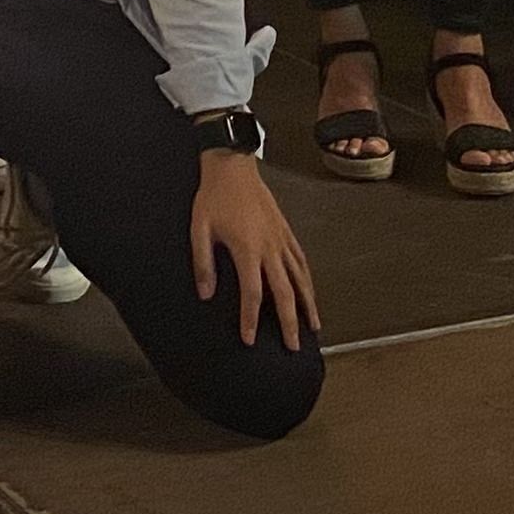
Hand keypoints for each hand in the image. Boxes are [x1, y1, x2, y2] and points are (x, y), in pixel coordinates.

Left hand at [189, 150, 319, 348]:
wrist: (232, 166)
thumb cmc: (213, 197)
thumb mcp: (199, 230)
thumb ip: (203, 264)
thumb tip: (205, 294)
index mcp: (247, 250)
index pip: (252, 294)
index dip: (251, 320)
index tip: (249, 340)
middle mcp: (269, 248)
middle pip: (285, 293)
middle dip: (290, 323)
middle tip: (293, 346)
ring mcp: (281, 239)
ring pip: (300, 278)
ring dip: (308, 304)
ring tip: (314, 326)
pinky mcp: (285, 231)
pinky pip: (301, 260)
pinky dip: (308, 279)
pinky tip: (310, 291)